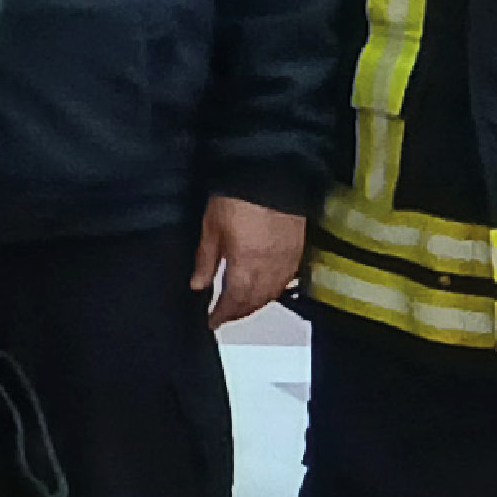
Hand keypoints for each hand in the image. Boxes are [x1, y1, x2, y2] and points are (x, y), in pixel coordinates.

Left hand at [195, 195, 311, 330]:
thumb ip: (206, 259)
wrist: (273, 174)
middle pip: (255, 302)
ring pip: (273, 293)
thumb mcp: (212, 227)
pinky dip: (275, 289)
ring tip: (242, 305)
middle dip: (239, 312)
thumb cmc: (241, 196)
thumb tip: (198, 284)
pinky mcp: (298, 249)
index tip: (212, 321)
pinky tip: (266, 286)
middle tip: (225, 316)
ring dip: (256, 303)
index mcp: (246, 265)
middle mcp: (270, 267)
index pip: (234, 302)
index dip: (222, 315)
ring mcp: (287, 259)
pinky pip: (287, 279)